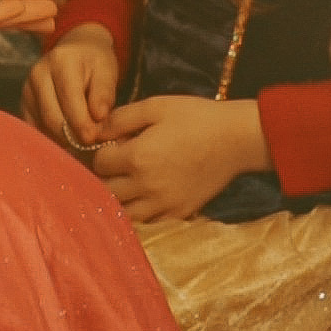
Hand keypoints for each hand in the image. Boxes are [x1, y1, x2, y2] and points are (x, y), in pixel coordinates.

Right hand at [22, 24, 118, 143]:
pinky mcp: (24, 104)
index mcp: (61, 62)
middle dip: (72, 137)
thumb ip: (104, 93)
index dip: (83, 124)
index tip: (96, 139)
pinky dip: (52, 139)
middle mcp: (38, 74)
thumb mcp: (107, 70)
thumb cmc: (94, 62)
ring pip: (42, 126)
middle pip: (52, 117)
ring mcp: (27, 89)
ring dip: (63, 141)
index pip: (69, 100)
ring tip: (82, 142)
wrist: (76, 50)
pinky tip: (68, 140)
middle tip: (90, 146)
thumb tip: (98, 117)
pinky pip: (36, 129)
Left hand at [91, 95, 270, 222]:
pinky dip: (141, 215)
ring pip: (123, 214)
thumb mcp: (156, 106)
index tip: (114, 146)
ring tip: (128, 184)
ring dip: (119, 201)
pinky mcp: (178, 213)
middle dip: (106, 178)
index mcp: (137, 157)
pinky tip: (145, 199)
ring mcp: (162, 204)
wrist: (235, 139)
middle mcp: (146, 186)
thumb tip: (96, 132)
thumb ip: (121, 118)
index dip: (102, 152)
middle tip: (117, 166)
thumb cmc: (195, 117)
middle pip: (106, 192)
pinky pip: (148, 224)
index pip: (99, 164)